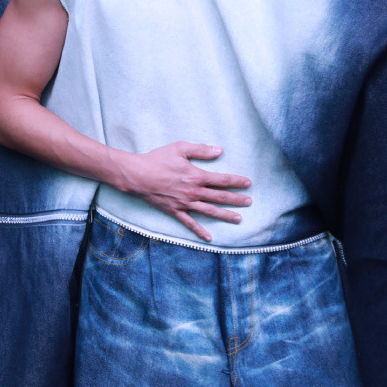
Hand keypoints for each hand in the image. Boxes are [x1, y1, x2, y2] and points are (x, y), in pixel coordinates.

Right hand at [119, 142, 252, 241]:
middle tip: (249, 202)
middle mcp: (193, 192)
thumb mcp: (180, 148)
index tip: (248, 183)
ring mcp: (185, 203)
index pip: (222, 180)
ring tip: (238, 219)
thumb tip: (219, 151)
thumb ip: (201, 150)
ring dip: (225, 215)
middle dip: (236, 200)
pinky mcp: (175, 211)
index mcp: (196, 176)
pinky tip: (209, 237)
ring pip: (210, 211)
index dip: (236, 181)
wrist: (137, 176)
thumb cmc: (157, 159)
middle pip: (220, 197)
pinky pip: (190, 223)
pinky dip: (200, 231)